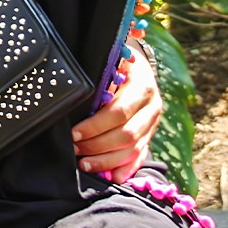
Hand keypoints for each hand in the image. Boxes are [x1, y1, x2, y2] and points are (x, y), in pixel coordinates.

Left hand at [70, 45, 160, 181]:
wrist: (139, 67)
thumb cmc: (119, 62)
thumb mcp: (114, 57)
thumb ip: (105, 67)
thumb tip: (118, 50)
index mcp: (143, 86)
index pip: (118, 112)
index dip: (95, 126)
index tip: (74, 133)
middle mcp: (152, 107)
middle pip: (126, 135)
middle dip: (97, 146)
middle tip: (75, 149)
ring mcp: (153, 124)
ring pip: (133, 149)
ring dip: (107, 161)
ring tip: (84, 164)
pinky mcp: (151, 135)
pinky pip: (140, 156)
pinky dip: (126, 169)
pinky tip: (112, 177)